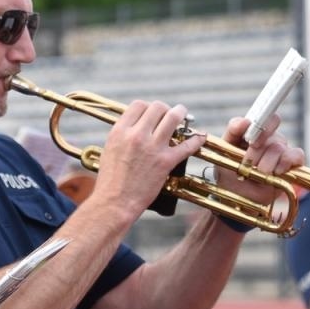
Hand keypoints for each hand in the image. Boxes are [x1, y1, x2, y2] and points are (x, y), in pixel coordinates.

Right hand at [92, 100, 206, 222]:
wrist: (113, 203)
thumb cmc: (110, 181)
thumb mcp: (109, 151)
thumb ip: (123, 136)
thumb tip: (135, 127)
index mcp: (120, 132)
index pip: (138, 105)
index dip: (148, 107)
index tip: (152, 114)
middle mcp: (136, 135)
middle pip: (158, 107)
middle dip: (166, 109)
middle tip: (169, 115)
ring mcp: (152, 148)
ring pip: (174, 117)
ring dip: (181, 114)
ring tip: (184, 115)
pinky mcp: (165, 161)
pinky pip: (187, 144)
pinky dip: (197, 139)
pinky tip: (200, 137)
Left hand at [211, 113, 304, 217]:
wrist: (237, 198)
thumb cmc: (229, 173)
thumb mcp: (223, 153)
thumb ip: (232, 133)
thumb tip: (245, 121)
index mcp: (252, 132)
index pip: (262, 116)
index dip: (258, 125)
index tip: (249, 140)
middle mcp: (268, 138)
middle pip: (271, 131)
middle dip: (257, 149)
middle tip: (248, 163)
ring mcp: (280, 149)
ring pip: (279, 146)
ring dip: (265, 164)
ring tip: (257, 175)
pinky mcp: (291, 162)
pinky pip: (296, 154)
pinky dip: (286, 163)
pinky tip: (276, 172)